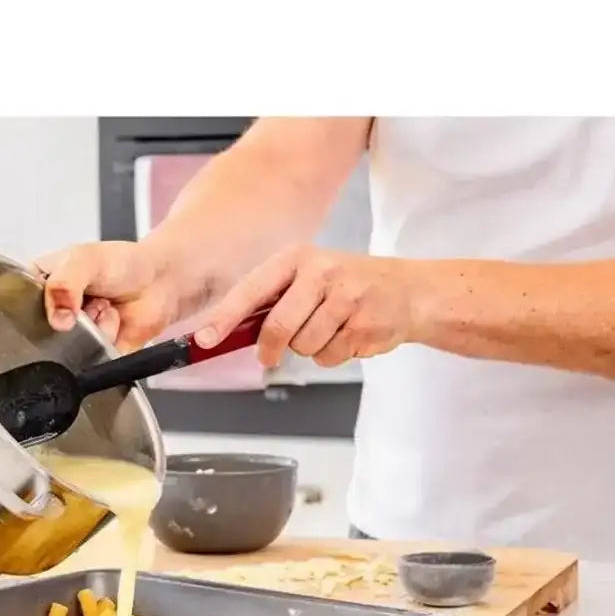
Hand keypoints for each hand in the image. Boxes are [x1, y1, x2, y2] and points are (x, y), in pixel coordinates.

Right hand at [34, 241, 177, 350]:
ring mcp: (70, 338)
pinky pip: (91, 364)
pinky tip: (115, 325)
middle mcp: (50, 314)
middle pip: (40, 334)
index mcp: (38, 285)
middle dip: (71, 320)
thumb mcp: (85, 259)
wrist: (161, 282)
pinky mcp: (91, 357)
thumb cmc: (121, 263)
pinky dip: (107, 345)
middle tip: (90, 300)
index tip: (56, 302)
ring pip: (67, 351)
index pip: (15, 305)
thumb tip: (58, 318)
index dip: (30, 309)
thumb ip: (64, 283)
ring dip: (94, 329)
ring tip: (104, 309)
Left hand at [195, 246, 418, 367]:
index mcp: (296, 258)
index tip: (206, 339)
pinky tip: (348, 335)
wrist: (408, 291)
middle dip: (271, 349)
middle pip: (278, 327)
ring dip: (310, 349)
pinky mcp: (364, 322)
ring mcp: (345, 297)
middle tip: (270, 356)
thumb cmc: (346, 287)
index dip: (225, 318)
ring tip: (329, 330)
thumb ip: (272, 301)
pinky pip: (330, 356)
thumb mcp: (307, 279)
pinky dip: (334, 355)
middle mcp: (320, 272)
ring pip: (304, 346)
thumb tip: (227, 333)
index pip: (251, 290)